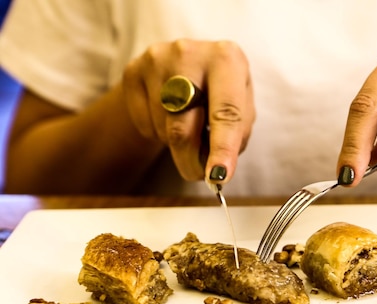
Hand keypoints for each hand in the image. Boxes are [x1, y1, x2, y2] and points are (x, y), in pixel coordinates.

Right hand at [122, 39, 254, 182]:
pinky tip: (169, 117)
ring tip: (189, 129)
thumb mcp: (241, 106)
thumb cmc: (222, 91)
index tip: (218, 176)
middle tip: (197, 175)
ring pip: (164, 129)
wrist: (186, 64)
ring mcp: (156, 60)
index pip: (226, 112)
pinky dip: (158, 134)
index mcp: (226, 59)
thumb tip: (216, 171)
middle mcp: (189, 53)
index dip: (223, 148)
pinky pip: (144, 124)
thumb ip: (236, 136)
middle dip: (191, 161)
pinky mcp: (132, 71)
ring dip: (177, 145)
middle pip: (183, 127)